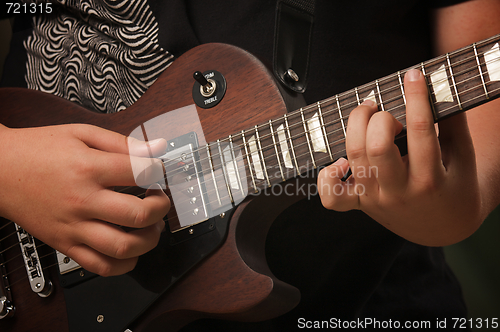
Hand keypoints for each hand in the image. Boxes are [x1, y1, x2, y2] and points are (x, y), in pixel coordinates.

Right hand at [0, 123, 169, 275]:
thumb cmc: (37, 150)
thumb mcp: (80, 133)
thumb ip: (122, 142)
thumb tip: (157, 147)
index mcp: (89, 168)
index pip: (141, 173)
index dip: (158, 171)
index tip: (158, 172)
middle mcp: (82, 200)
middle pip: (139, 215)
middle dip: (161, 208)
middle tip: (159, 200)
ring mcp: (73, 226)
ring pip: (123, 247)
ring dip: (149, 239)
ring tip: (150, 227)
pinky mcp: (65, 244)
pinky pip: (100, 266)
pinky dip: (124, 264)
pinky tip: (131, 249)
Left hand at [318, 69, 480, 245]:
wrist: (445, 228)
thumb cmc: (456, 186)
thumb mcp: (463, 156)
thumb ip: (453, 122)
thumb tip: (438, 87)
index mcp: (430, 179)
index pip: (420, 131)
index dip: (415, 98)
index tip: (412, 76)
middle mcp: (399, 192)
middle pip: (376, 147)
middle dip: (379, 118)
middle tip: (385, 111)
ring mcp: (376, 200)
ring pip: (354, 160)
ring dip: (355, 129)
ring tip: (368, 118)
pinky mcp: (360, 204)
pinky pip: (331, 196)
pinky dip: (328, 175)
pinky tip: (343, 160)